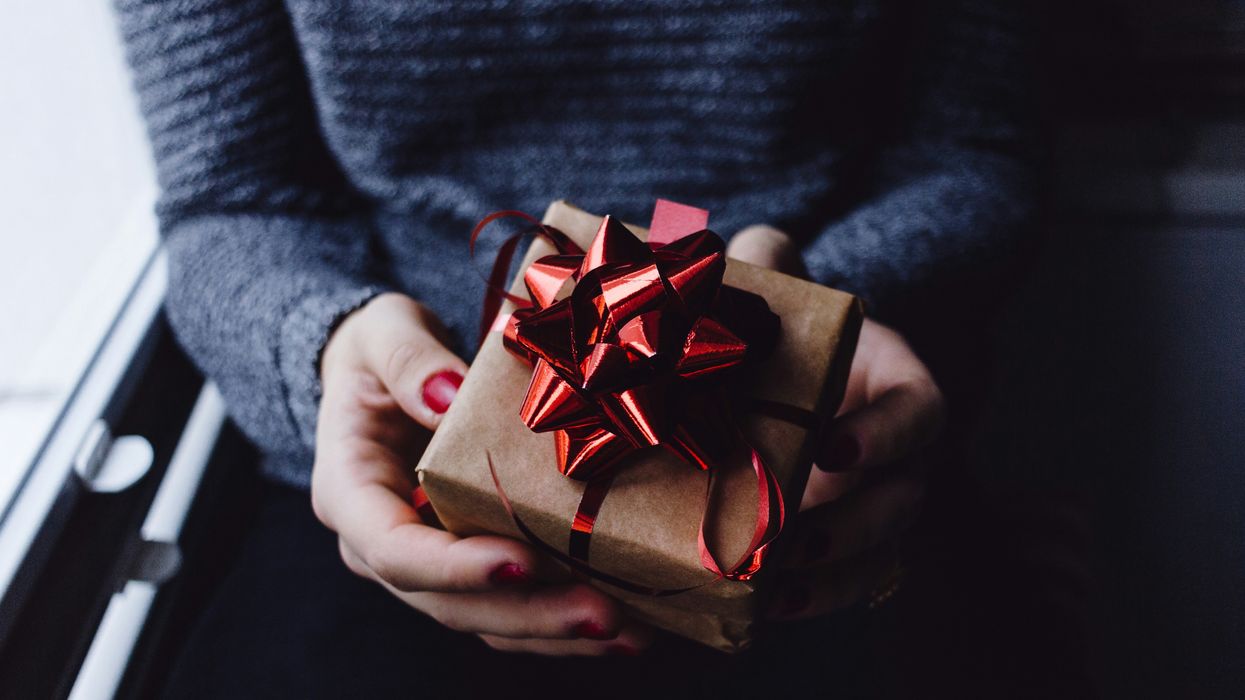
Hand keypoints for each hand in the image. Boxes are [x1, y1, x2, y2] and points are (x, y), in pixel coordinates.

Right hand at [312, 292, 649, 654]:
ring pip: (485, 619)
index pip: (393, 549)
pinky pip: (511, 606)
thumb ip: (408, 360)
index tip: (522, 562)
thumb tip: (447, 394)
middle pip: (449, 603)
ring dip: (556, 631)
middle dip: (529, 614)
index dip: (454, 567)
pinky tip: (623, 624)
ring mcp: (427, 563)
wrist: (384, 375)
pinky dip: (561, 621)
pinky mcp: (468, 565)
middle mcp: (381, 545)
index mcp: (350, 492)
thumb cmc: (380, 352)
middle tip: (603, 614)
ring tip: (628, 631)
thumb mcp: (383, 333)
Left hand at [727, 226, 944, 618]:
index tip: (832, 448)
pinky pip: (846, 584)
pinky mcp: (847, 547)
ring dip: (831, 574)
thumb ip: (772, 268)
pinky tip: (765, 608)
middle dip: (853, 524)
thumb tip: (745, 249)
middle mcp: (901, 454)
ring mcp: (878, 506)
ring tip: (774, 582)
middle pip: (902, 498)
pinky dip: (811, 599)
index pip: (920, 412)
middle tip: (792, 534)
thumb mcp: (785, 300)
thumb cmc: (790, 339)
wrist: (783, 388)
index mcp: (899, 386)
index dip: (885, 434)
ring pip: (879, 553)